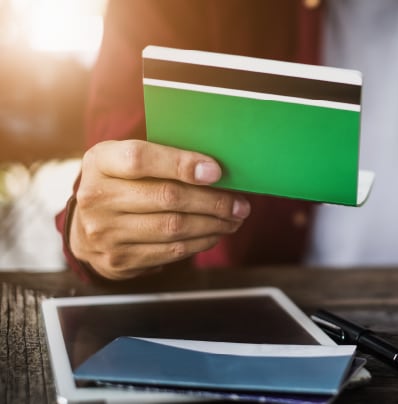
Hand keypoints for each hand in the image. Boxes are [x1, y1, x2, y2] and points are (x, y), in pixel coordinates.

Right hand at [69, 140, 250, 279]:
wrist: (86, 225)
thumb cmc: (121, 183)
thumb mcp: (128, 160)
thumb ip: (164, 159)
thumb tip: (216, 170)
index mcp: (100, 162)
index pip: (140, 159)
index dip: (181, 165)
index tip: (216, 172)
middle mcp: (96, 197)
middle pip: (167, 197)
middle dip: (212, 201)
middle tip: (240, 203)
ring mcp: (105, 232)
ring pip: (173, 228)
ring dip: (213, 224)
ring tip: (234, 219)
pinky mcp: (119, 260)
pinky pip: (171, 251)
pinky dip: (200, 242)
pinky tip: (216, 233)